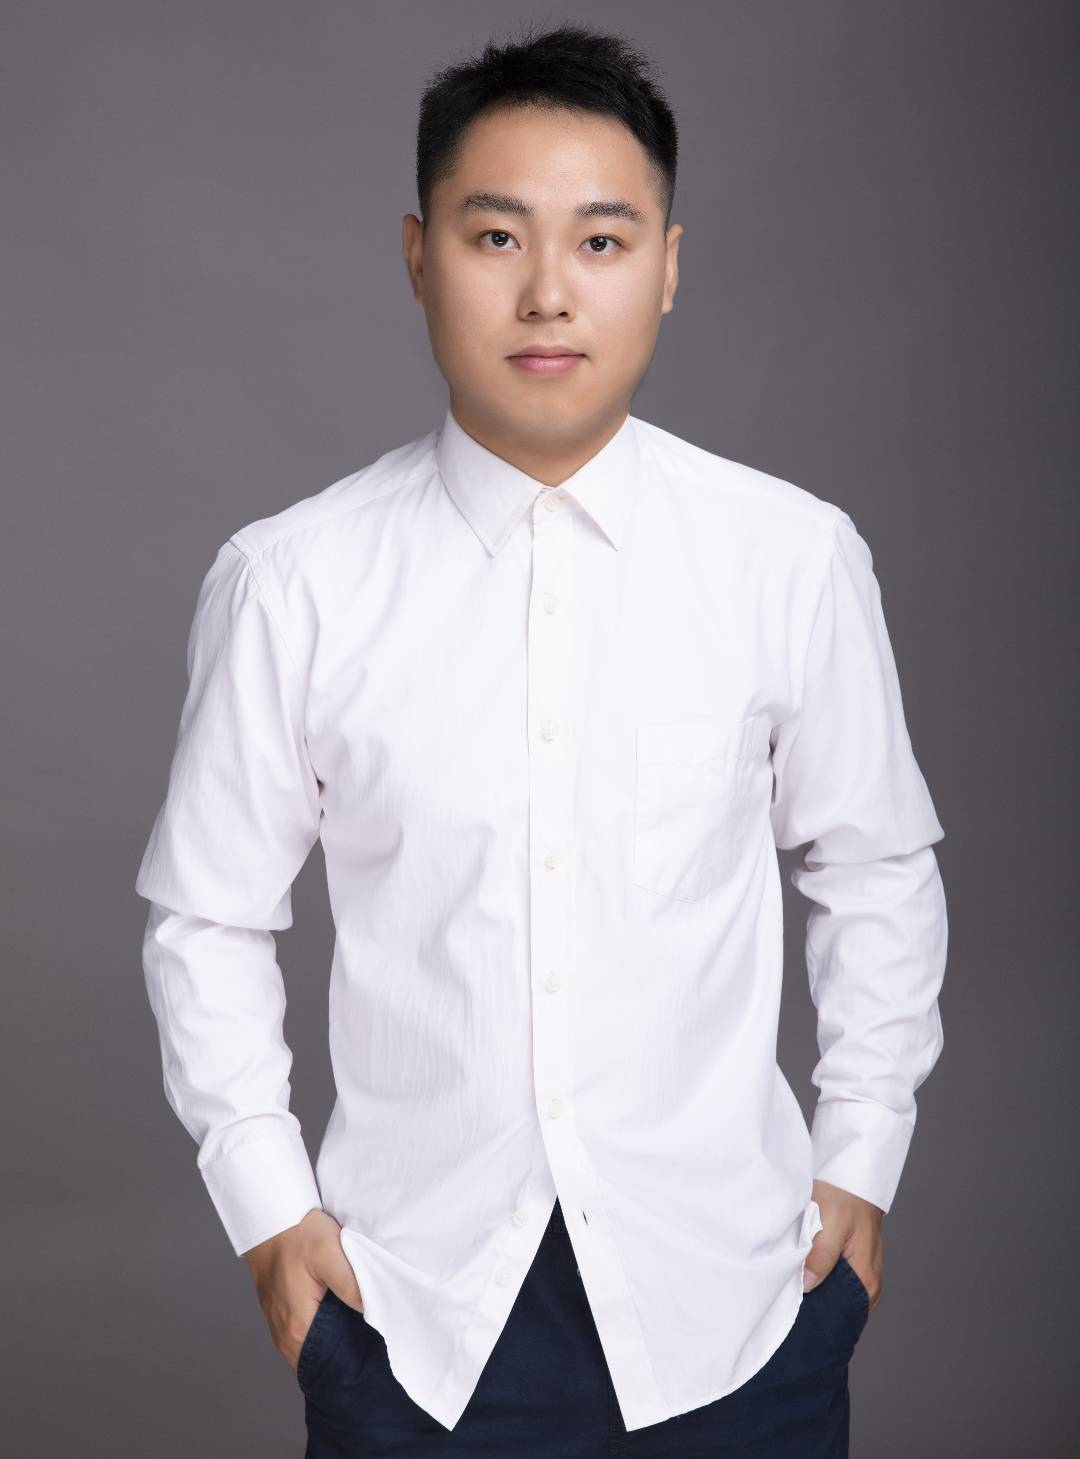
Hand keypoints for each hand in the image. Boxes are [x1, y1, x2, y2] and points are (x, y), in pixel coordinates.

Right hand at [243, 1208, 364, 1373]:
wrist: (269, 1215)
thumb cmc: (298, 1233)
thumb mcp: (331, 1253)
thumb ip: (352, 1286)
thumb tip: (372, 1313)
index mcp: (298, 1326)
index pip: (328, 1364)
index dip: (351, 1362)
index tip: (372, 1354)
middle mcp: (283, 1334)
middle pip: (318, 1360)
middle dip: (343, 1355)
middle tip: (370, 1344)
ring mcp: (278, 1324)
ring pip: (309, 1348)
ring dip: (330, 1343)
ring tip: (356, 1332)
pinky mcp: (278, 1312)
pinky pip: (301, 1334)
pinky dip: (318, 1332)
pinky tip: (336, 1317)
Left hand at [802, 1178, 882, 1315]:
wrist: (852, 1175)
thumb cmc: (845, 1197)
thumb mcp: (832, 1222)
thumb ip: (822, 1255)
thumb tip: (808, 1285)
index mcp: (867, 1278)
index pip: (846, 1313)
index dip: (823, 1315)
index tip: (799, 1314)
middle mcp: (869, 1281)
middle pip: (842, 1306)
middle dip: (818, 1306)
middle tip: (792, 1303)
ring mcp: (863, 1271)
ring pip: (838, 1293)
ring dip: (820, 1292)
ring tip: (796, 1291)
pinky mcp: (855, 1261)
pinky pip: (838, 1281)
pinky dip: (822, 1280)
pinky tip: (805, 1274)